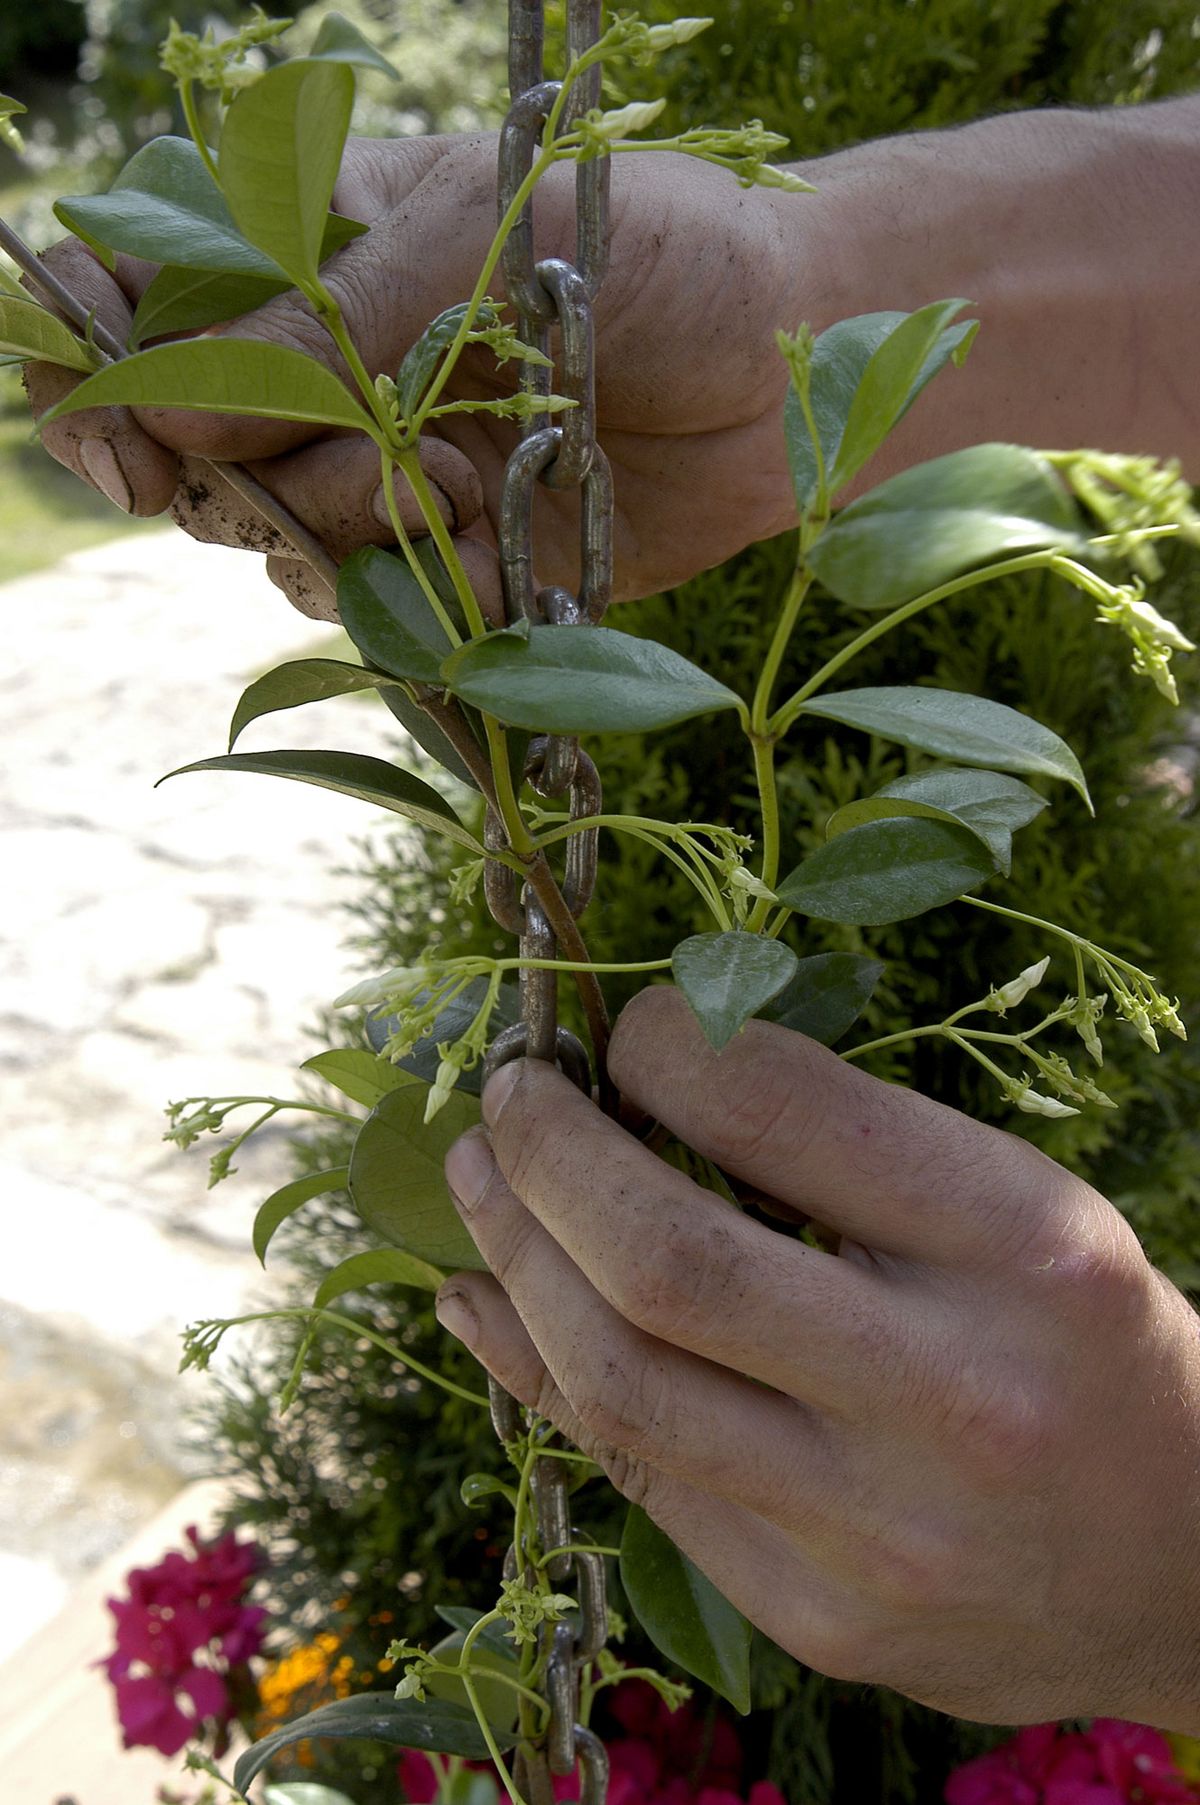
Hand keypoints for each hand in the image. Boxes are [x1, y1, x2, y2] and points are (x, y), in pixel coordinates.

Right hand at [25, 134, 803, 613]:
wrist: (790, 370)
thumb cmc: (655, 251)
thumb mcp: (490, 230)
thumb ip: (334, 317)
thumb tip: (184, 414)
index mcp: (307, 251)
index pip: (137, 303)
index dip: (100, 376)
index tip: (135, 444)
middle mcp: (327, 371)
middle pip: (194, 453)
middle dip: (257, 476)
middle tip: (371, 460)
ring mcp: (384, 471)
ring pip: (280, 546)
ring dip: (355, 532)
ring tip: (457, 486)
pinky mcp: (450, 563)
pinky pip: (384, 613)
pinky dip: (435, 594)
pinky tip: (505, 545)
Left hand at [436, 986, 1199, 1731]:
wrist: (1184, 1566)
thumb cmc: (1086, 1345)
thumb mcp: (1021, 1205)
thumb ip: (849, 1145)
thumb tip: (645, 1072)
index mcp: (1021, 1253)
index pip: (783, 1115)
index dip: (664, 1049)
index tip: (622, 1028)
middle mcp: (950, 1399)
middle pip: (670, 1261)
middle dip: (548, 1154)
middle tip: (505, 1094)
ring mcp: (874, 1531)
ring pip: (620, 1382)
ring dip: (514, 1259)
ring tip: (476, 1179)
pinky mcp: (814, 1614)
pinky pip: (631, 1475)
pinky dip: (532, 1371)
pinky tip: (480, 1303)